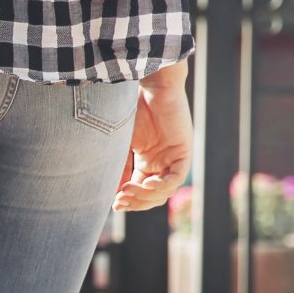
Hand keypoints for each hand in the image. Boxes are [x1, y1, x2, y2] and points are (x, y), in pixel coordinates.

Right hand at [115, 61, 192, 211]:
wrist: (150, 88)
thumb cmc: (132, 109)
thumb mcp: (121, 145)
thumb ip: (117, 168)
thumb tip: (110, 193)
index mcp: (146, 162)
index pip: (140, 192)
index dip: (128, 202)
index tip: (113, 204)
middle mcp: (161, 163)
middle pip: (152, 197)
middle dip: (136, 202)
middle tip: (119, 199)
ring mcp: (173, 159)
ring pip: (164, 192)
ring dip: (145, 196)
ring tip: (128, 190)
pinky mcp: (183, 152)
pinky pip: (175, 178)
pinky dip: (161, 186)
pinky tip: (147, 183)